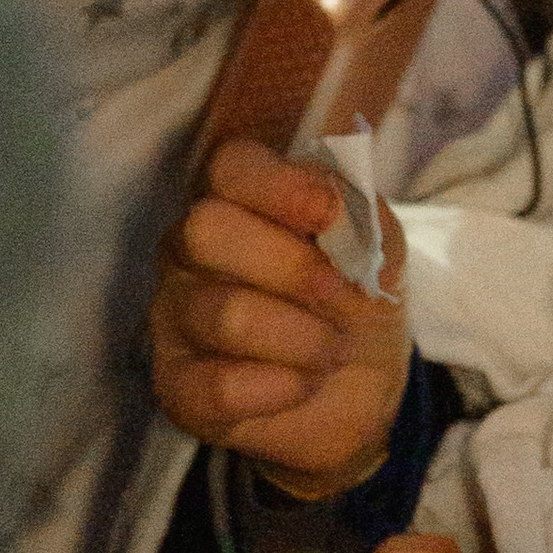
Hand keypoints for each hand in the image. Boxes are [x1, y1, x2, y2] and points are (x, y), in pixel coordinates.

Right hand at [150, 140, 411, 497]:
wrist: (362, 387)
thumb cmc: (357, 296)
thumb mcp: (378, 246)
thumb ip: (357, 214)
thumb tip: (334, 204)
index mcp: (236, 198)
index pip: (231, 165)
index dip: (280, 186)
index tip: (329, 215)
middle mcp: (188, 247)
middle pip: (206, 229)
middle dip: (291, 267)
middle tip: (339, 295)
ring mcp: (174, 315)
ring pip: (227, 315)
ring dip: (304, 338)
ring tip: (333, 349)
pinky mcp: (175, 385)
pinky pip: (220, 386)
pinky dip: (283, 387)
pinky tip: (303, 383)